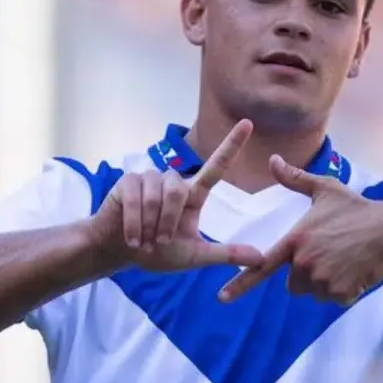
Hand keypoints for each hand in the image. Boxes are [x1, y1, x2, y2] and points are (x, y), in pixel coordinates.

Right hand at [90, 120, 263, 271]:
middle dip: (167, 222)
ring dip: (150, 224)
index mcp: (193, 195)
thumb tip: (261, 258)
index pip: (216, 167)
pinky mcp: (127, 182)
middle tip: (160, 242)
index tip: (248, 124)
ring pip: (156, 196)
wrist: (120, 252)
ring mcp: (149, 179)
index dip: (231, 145)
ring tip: (144, 240)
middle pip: (178, 191)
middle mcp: (173, 182)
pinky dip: (134, 223)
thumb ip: (225, 254)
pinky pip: (134, 199)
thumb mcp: (194, 256)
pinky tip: (132, 237)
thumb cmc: (157, 252)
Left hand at [217, 154, 382, 304]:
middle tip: (327, 253)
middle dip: (305, 273)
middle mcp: (304, 263)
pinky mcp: (340, 293)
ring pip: (312, 291)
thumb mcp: (325, 189)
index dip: (241, 283)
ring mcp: (322, 280)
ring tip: (342, 259)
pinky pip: (332, 298)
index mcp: (296, 240)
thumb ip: (295, 180)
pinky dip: (341, 289)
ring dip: (323, 282)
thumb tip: (273, 160)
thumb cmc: (356, 208)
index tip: (222, 298)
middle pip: (292, 282)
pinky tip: (353, 269)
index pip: (262, 266)